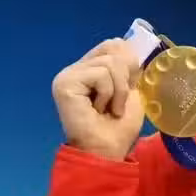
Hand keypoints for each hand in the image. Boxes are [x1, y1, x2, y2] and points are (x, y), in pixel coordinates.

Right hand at [52, 38, 144, 160]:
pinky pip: (100, 75)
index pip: (113, 44)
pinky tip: (99, 110)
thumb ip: (128, 67)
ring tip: (110, 109)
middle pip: (112, 47)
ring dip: (119, 91)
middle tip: (119, 101)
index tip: (130, 87)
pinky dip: (108, 94)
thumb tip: (128, 45)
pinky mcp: (64, 83)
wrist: (108, 151)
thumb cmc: (119, 127)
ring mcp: (68, 75)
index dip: (129, 62)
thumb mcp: (131, 91)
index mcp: (91, 68)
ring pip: (109, 63)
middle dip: (126, 77)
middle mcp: (77, 68)